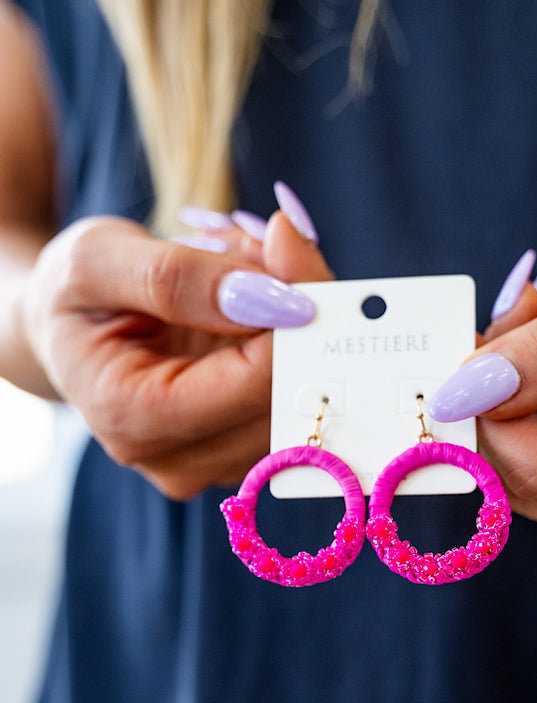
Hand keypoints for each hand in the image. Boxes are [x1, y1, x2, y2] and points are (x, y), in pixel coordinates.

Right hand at [22, 210, 332, 498]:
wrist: (66, 330)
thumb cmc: (73, 295)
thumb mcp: (96, 261)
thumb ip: (177, 278)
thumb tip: (272, 299)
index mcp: (132, 418)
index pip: (251, 382)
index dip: (289, 317)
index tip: (290, 248)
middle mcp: (179, 459)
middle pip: (288, 394)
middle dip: (297, 310)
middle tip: (273, 241)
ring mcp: (216, 461)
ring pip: (303, 394)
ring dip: (297, 320)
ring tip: (246, 267)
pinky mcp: (240, 447)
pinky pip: (296, 394)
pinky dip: (293, 337)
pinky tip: (255, 299)